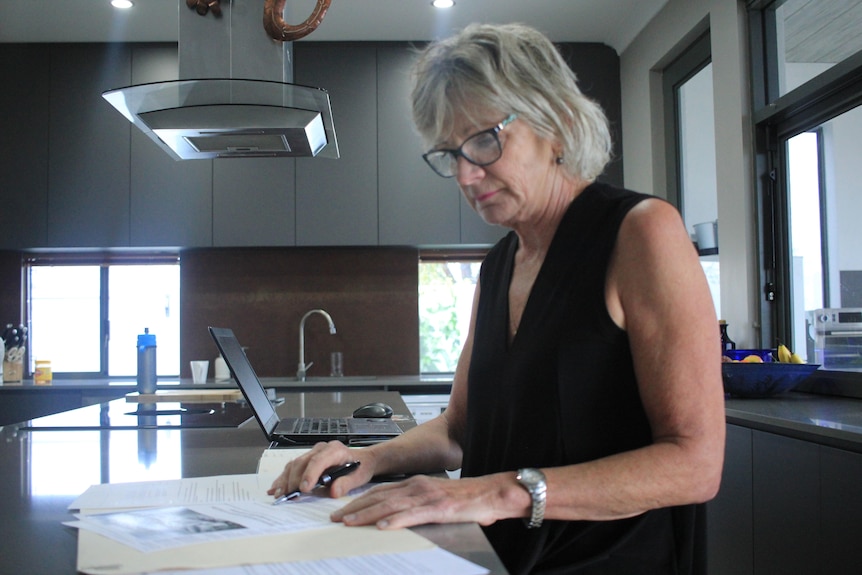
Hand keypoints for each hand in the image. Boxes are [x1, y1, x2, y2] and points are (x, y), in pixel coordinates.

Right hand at [267, 441, 373, 499]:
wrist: (362, 460)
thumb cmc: (361, 467)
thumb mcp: (359, 476)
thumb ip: (347, 483)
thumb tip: (334, 491)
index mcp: (335, 450)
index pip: (318, 460)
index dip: (309, 474)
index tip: (304, 489)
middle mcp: (321, 449)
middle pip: (302, 462)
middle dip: (294, 480)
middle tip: (289, 496)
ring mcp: (312, 453)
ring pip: (294, 464)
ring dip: (285, 480)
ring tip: (280, 495)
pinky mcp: (306, 460)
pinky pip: (292, 467)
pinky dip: (283, 478)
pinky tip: (276, 489)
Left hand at [331, 474, 508, 529]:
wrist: (494, 492)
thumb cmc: (469, 499)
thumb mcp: (438, 499)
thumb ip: (419, 506)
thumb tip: (397, 520)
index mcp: (416, 484)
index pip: (381, 491)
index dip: (360, 500)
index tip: (343, 509)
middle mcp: (418, 486)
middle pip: (379, 496)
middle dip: (355, 507)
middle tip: (336, 518)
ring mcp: (427, 496)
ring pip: (389, 505)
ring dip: (366, 514)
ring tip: (349, 522)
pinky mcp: (438, 508)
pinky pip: (411, 515)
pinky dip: (394, 520)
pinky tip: (381, 526)